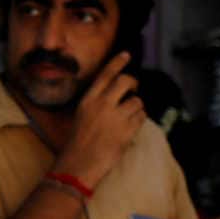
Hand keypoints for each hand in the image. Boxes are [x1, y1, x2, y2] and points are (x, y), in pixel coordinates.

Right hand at [53, 52, 145, 191]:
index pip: (106, 75)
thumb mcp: (81, 117)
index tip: (126, 54)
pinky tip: (129, 129)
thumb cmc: (77, 143)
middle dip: (133, 83)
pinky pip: (141, 117)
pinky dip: (138, 121)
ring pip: (137, 101)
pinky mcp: (127, 130)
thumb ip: (96, 104)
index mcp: (88, 100)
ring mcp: (116, 117)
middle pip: (126, 81)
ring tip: (127, 119)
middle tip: (133, 90)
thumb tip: (116, 94)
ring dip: (136, 108)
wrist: (79, 164)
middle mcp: (102, 104)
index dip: (118, 63)